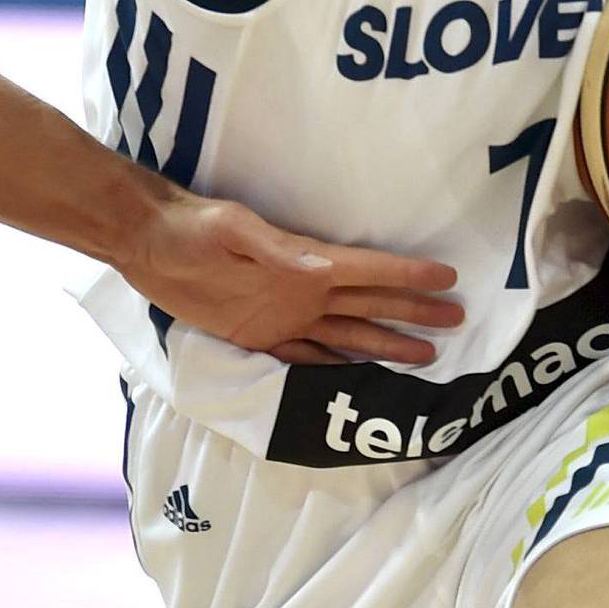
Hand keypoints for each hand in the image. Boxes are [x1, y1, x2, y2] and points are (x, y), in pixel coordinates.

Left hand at [130, 186, 462, 365]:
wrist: (151, 244)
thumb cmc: (194, 228)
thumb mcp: (234, 231)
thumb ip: (278, 251)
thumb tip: (324, 270)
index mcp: (306, 260)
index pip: (368, 269)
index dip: (407, 274)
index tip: (449, 277)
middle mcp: (305, 290)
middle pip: (370, 304)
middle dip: (413, 312)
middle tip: (457, 320)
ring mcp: (284, 314)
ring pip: (346, 334)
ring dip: (384, 345)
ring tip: (425, 355)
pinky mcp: (258, 335)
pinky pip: (305, 356)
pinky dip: (332, 368)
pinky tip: (357, 379)